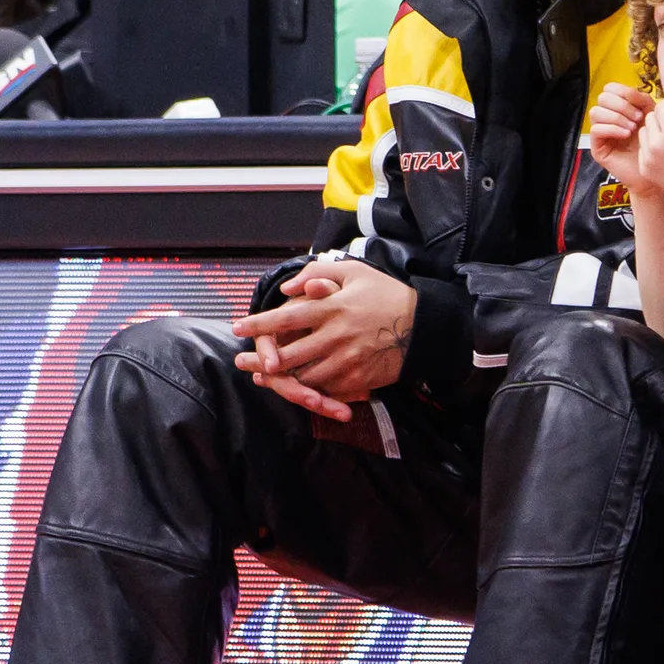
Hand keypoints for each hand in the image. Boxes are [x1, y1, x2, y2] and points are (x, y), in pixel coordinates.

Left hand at [233, 259, 414, 420]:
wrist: (425, 327)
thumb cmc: (386, 294)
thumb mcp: (354, 272)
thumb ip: (318, 274)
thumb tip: (288, 288)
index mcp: (332, 308)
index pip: (286, 318)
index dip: (259, 323)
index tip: (238, 326)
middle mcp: (336, 336)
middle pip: (288, 354)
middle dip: (261, 359)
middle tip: (242, 360)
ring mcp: (347, 361)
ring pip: (304, 377)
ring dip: (281, 379)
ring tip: (263, 376)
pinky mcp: (358, 380)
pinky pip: (327, 390)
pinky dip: (309, 390)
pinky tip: (296, 388)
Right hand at [589, 83, 656, 196]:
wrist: (657, 170)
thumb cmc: (656, 144)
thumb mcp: (652, 116)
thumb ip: (644, 100)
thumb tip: (634, 90)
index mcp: (619, 107)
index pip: (611, 88)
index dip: (625, 92)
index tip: (642, 103)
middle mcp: (607, 117)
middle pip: (602, 97)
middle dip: (622, 105)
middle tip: (639, 118)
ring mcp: (601, 132)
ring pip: (596, 112)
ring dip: (617, 117)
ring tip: (633, 128)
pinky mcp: (598, 147)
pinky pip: (596, 130)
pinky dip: (612, 129)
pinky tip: (626, 135)